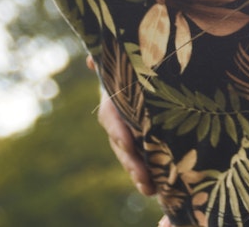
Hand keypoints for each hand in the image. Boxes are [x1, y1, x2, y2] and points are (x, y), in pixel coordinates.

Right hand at [94, 70, 155, 197]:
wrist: (157, 66)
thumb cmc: (144, 60)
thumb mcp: (135, 58)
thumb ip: (116, 57)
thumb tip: (91, 61)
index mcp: (116, 96)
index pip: (111, 116)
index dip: (117, 130)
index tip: (128, 142)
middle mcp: (119, 116)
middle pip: (121, 143)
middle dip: (130, 160)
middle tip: (143, 175)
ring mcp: (128, 131)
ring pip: (129, 156)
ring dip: (137, 173)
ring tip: (149, 188)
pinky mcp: (142, 141)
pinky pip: (140, 160)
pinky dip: (145, 176)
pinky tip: (154, 190)